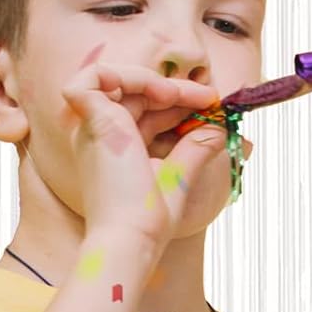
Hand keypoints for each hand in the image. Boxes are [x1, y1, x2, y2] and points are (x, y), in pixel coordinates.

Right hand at [60, 62, 235, 253]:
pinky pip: (92, 77)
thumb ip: (197, 146)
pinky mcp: (92, 122)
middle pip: (133, 92)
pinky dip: (124, 73)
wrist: (133, 238)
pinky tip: (160, 92)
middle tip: (209, 97)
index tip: (211, 105)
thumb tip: (219, 125)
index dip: (178, 100)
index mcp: (119, 146)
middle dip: (175, 89)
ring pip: (114, 78)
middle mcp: (101, 134)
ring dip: (152, 79)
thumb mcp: (181, 174)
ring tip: (184, 95)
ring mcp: (93, 127)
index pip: (145, 109)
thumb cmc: (151, 218)